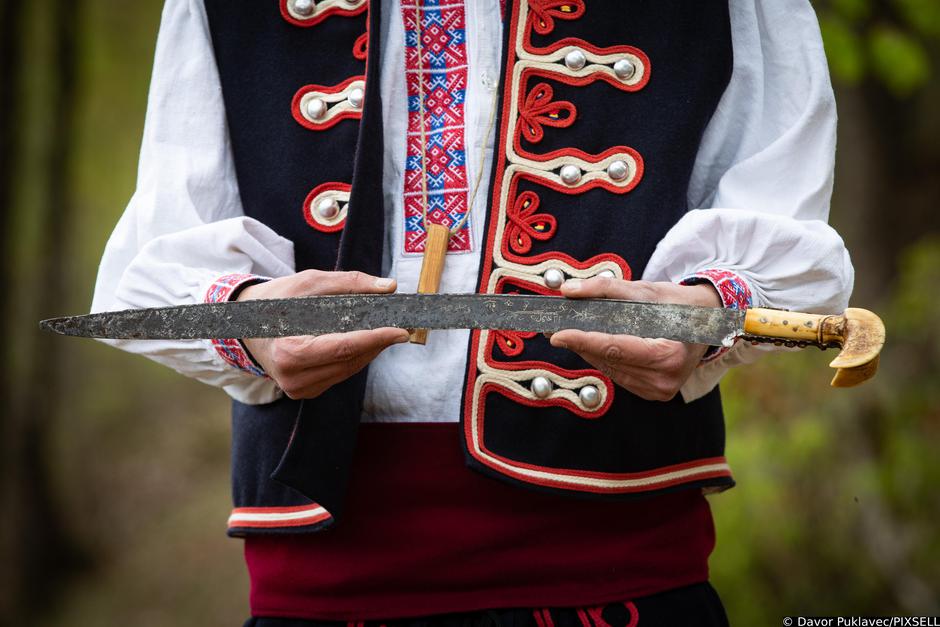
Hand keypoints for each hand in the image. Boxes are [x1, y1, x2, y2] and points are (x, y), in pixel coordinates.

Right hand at [237, 270, 409, 398]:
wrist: (243, 324)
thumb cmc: (275, 300)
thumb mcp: (308, 283)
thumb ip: (349, 283)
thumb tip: (387, 287)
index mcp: (289, 351)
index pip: (343, 348)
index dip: (376, 339)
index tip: (401, 331)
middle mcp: (293, 377)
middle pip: (350, 361)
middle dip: (378, 342)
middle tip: (400, 324)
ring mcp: (299, 389)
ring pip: (348, 370)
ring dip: (369, 350)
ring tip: (385, 329)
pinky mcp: (305, 391)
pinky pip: (339, 374)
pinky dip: (354, 357)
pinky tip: (363, 341)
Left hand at [549, 277, 720, 401]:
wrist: (709, 322)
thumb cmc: (680, 304)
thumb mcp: (647, 290)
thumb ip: (606, 289)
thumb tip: (569, 291)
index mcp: (669, 354)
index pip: (616, 348)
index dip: (584, 341)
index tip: (558, 334)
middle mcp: (665, 379)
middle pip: (609, 360)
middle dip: (581, 343)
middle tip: (557, 328)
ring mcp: (660, 390)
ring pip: (610, 369)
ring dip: (590, 352)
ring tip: (574, 333)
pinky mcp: (654, 393)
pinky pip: (619, 375)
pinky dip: (605, 360)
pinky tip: (596, 346)